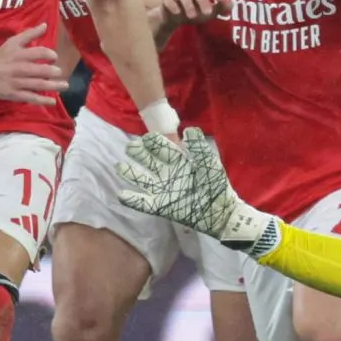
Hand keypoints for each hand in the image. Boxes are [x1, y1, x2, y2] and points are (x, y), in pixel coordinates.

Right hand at [0, 24, 64, 104]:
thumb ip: (29, 34)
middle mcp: (19, 68)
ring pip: (39, 84)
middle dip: (54, 71)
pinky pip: (31, 97)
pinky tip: (53, 102)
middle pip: (41, 70)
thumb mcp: (12, 42)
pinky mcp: (14, 94)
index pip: (40, 52)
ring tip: (65, 85)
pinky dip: (43, 101)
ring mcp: (17, 82)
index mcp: (19, 54)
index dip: (51, 54)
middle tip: (59, 72)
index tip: (54, 57)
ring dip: (54, 86)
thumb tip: (45, 25)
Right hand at [118, 127, 281, 252]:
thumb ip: (199, 147)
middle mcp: (168, 174)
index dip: (155, 142)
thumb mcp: (209, 163)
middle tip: (130, 146)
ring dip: (130, 173)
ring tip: (119, 165)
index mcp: (180, 161)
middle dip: (139, 153)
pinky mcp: (162, 206)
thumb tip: (188, 130)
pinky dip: (133, 199)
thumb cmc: (216, 185)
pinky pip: (144, 203)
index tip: (148, 137)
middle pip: (149, 161)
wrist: (221, 211)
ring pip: (142, 179)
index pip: (163, 148)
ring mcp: (164, 190)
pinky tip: (122, 194)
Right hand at [163, 0, 230, 24]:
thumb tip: (232, 4)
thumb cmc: (194, 11)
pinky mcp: (166, 1)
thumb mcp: (208, 12)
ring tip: (193, 17)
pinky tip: (177, 13)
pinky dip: (172, 5)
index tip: (222, 1)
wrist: (173, 17)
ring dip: (188, 5)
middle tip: (208, 13)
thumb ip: (220, 8)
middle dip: (203, 0)